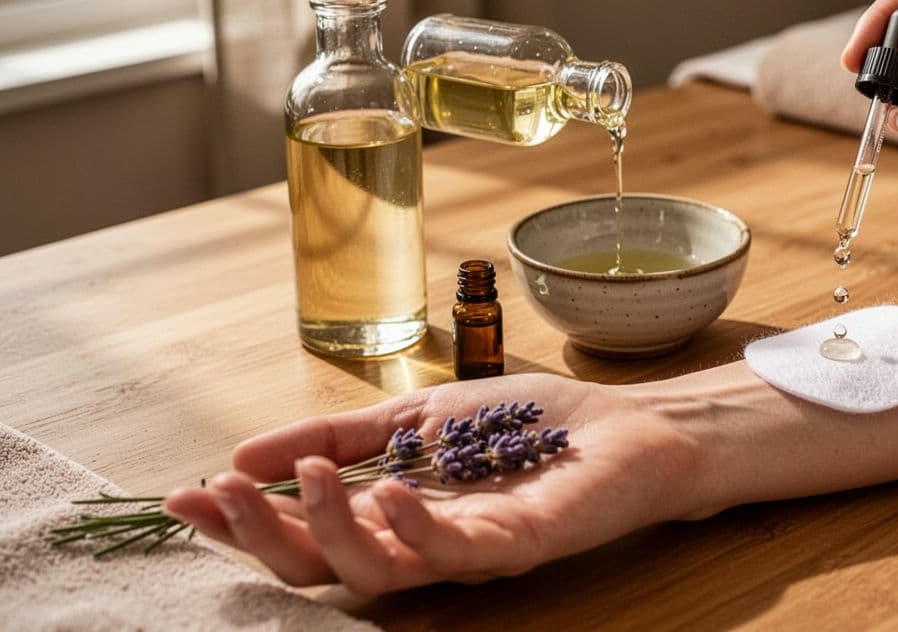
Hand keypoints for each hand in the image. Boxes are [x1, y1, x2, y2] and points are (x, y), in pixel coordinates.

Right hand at [163, 373, 700, 593]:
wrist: (625, 425)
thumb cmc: (532, 424)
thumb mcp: (417, 416)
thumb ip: (341, 435)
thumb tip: (247, 448)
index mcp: (392, 517)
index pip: (303, 531)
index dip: (241, 519)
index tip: (185, 492)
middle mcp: (419, 545)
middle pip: (322, 565)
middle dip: (263, 534)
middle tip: (221, 494)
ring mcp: (465, 550)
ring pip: (375, 569)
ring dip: (327, 526)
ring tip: (307, 475)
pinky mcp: (513, 545)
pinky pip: (450, 554)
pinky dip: (411, 528)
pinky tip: (385, 493)